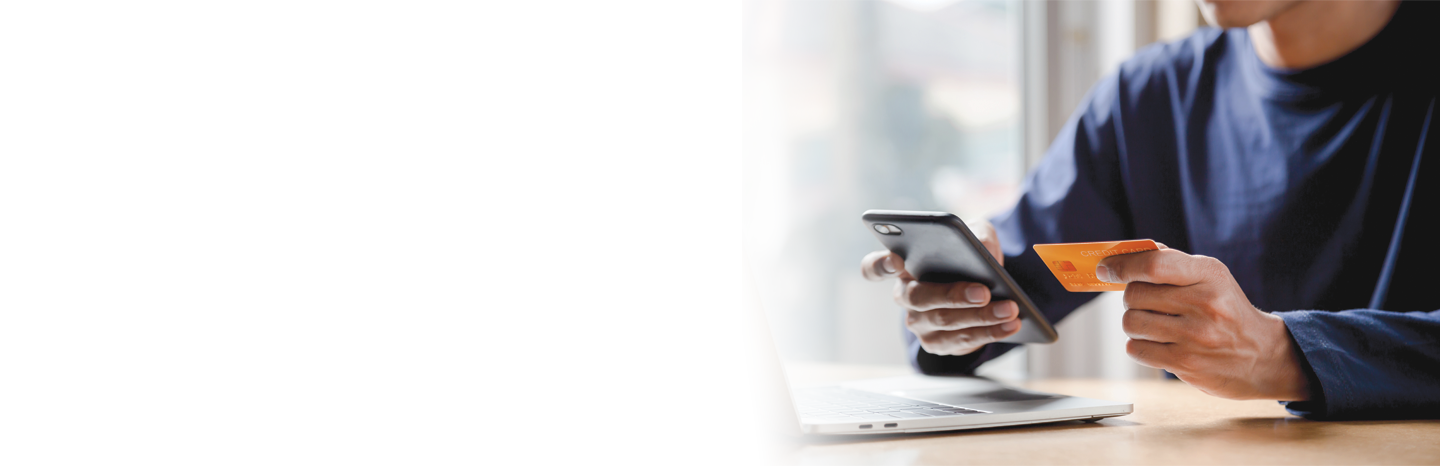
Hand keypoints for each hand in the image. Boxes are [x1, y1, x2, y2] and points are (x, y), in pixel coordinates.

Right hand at [859, 219, 1020, 356]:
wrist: (980, 287)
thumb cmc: (967, 256)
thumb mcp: (975, 235)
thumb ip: (977, 233)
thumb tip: (982, 246)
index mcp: (902, 266)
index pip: (874, 268)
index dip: (880, 265)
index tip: (896, 260)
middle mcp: (904, 297)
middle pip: (918, 298)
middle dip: (951, 295)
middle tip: (983, 291)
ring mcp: (919, 323)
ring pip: (944, 323)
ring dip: (980, 317)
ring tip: (1010, 309)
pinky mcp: (938, 343)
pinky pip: (961, 341)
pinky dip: (989, 333)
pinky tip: (1011, 324)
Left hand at [1097, 247, 1310, 400]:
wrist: (1262, 356)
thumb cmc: (1226, 311)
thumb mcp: (1210, 278)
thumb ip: (1171, 264)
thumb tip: (1124, 256)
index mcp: (1209, 274)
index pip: (1154, 265)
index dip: (1122, 265)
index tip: (1106, 268)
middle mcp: (1205, 303)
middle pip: (1134, 294)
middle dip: (1132, 298)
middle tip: (1147, 303)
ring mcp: (1196, 335)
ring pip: (1131, 322)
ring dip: (1135, 323)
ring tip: (1156, 325)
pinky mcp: (1185, 362)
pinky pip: (1136, 349)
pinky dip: (1140, 346)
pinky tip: (1159, 343)